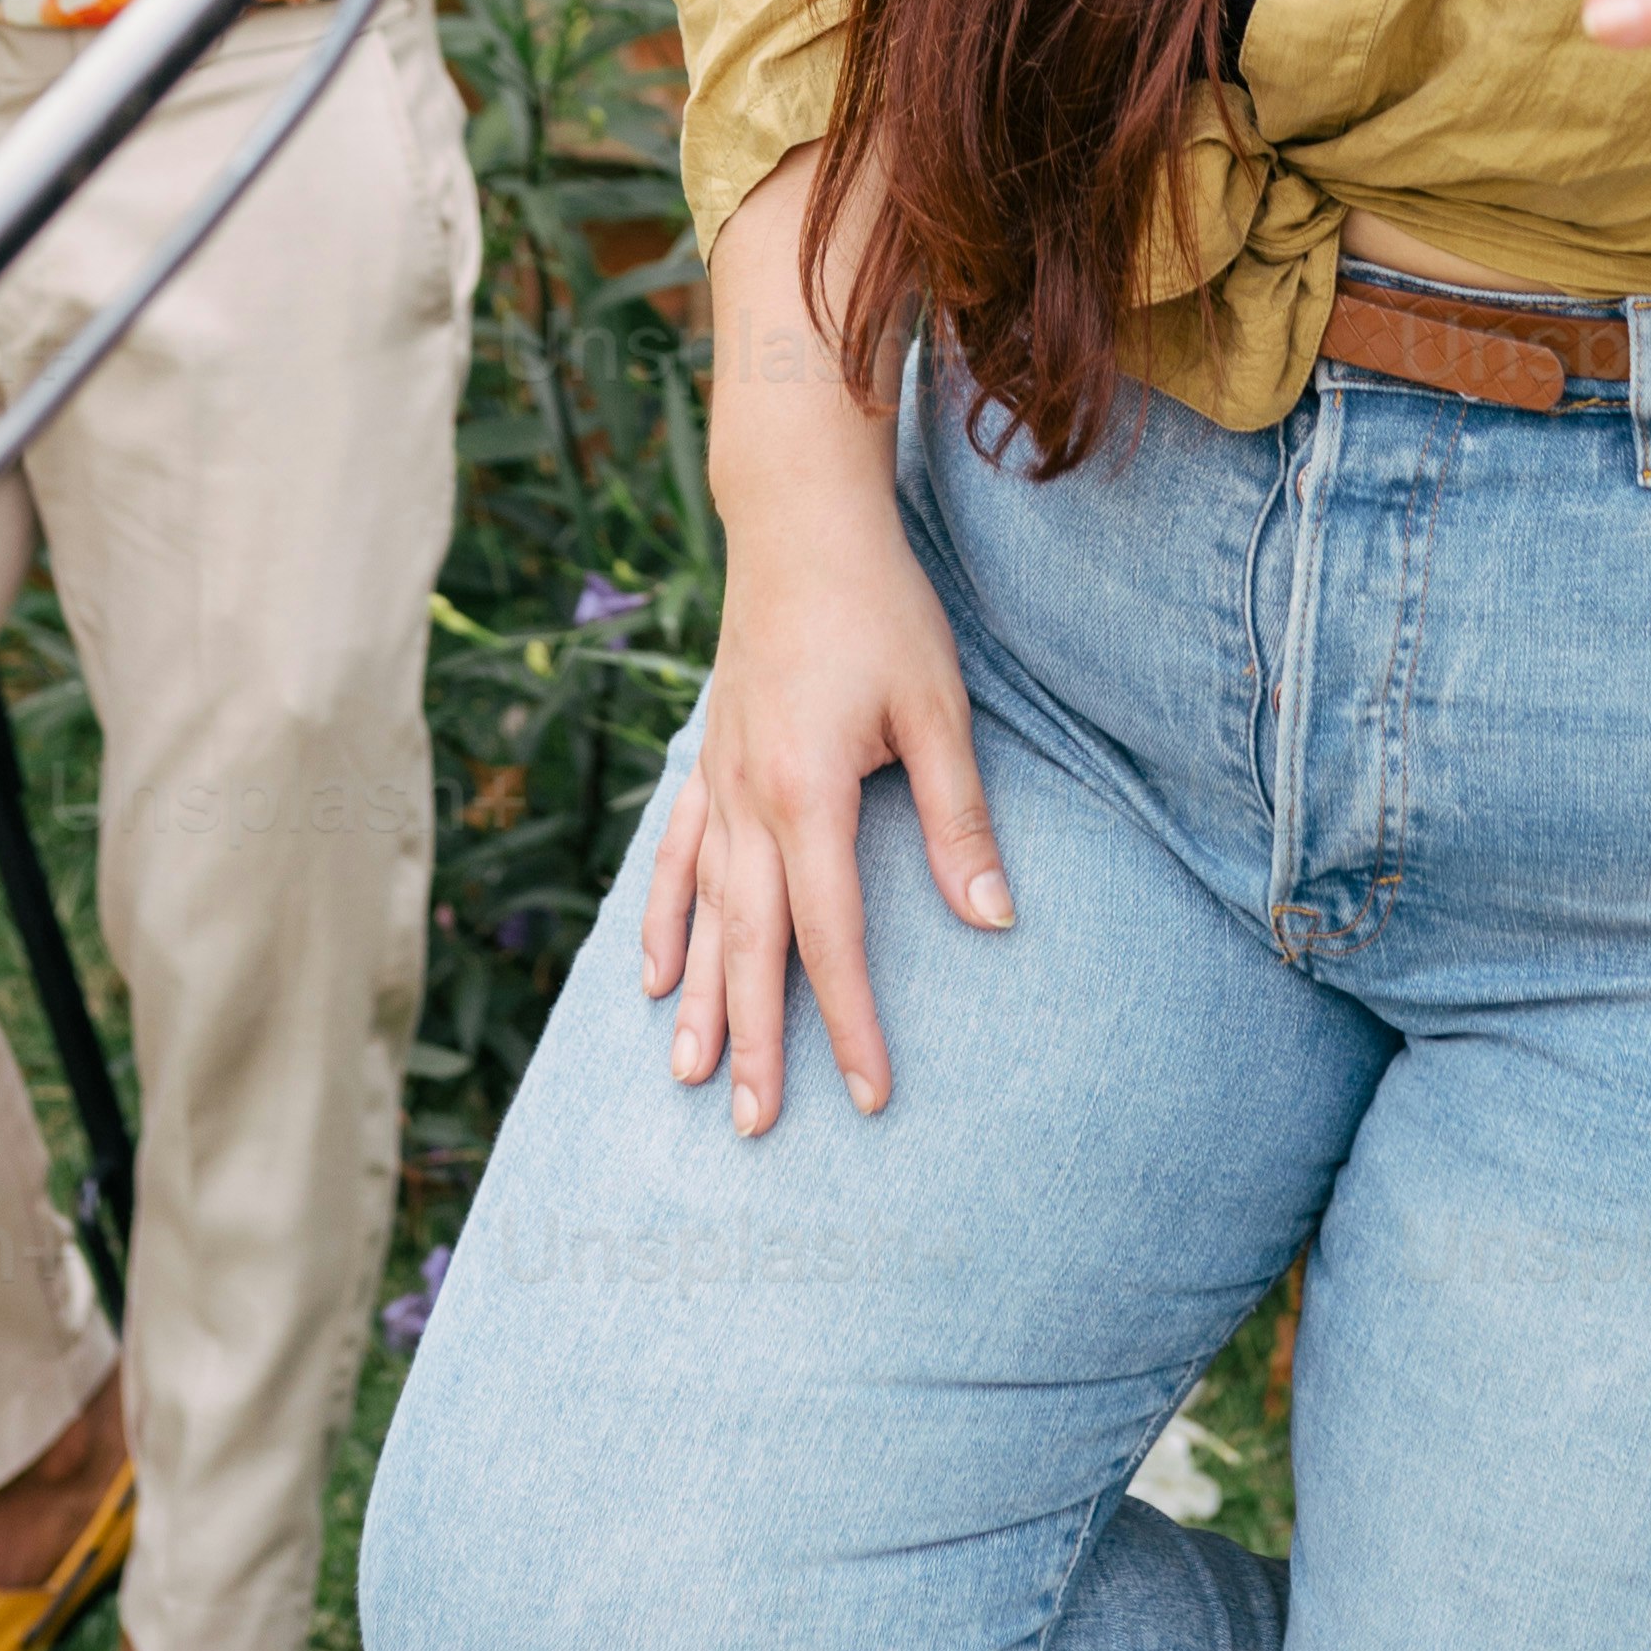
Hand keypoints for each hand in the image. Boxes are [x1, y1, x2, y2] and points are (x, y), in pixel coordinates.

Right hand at [639, 473, 1014, 1138]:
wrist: (800, 523)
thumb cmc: (880, 608)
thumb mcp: (937, 710)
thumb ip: (959, 820)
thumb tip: (994, 921)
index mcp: (807, 793)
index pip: (830, 935)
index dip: (849, 1019)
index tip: (867, 1093)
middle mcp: (747, 800)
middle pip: (751, 945)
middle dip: (757, 1040)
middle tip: (757, 1128)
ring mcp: (717, 781)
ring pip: (702, 913)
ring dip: (699, 1000)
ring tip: (691, 1077)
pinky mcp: (708, 758)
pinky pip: (677, 856)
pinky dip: (664, 920)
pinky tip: (655, 975)